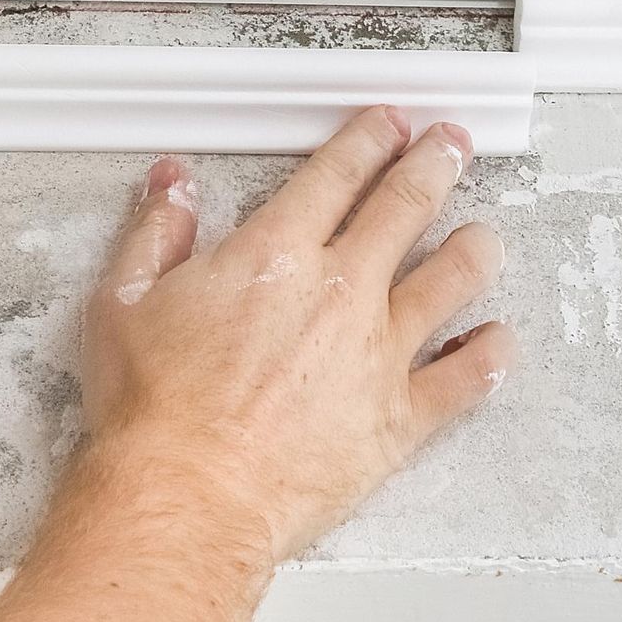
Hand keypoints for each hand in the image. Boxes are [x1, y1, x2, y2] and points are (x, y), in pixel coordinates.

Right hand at [79, 105, 515, 561]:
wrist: (187, 496)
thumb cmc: (153, 411)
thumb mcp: (122, 302)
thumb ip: (155, 234)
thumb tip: (172, 185)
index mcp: (276, 253)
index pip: (337, 174)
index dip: (370, 139)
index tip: (390, 125)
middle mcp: (341, 290)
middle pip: (406, 207)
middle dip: (435, 165)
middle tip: (452, 144)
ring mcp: (380, 352)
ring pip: (452, 279)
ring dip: (475, 247)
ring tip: (484, 235)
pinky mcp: (401, 416)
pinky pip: (466, 378)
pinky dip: (490, 354)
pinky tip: (499, 340)